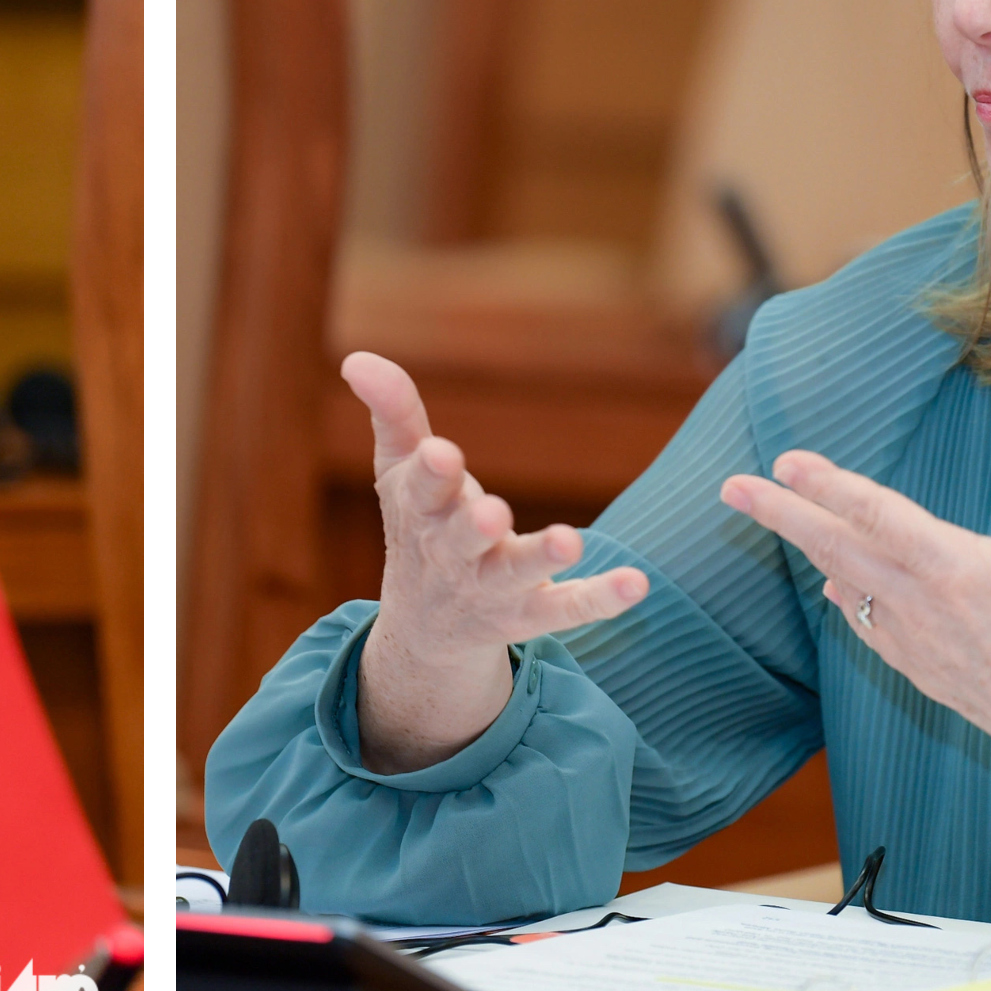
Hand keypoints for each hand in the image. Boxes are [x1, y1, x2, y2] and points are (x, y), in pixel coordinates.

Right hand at [346, 352, 646, 771]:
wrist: (425, 631)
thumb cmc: (418, 527)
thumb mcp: (398, 471)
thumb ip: (392, 413)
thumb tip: (356, 359)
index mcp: (420, 511)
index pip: (421, 488)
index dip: (432, 472)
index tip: (441, 453)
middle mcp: (452, 553)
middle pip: (460, 538)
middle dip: (473, 525)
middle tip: (491, 512)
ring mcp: (491, 587)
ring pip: (515, 574)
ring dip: (540, 558)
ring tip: (570, 542)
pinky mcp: (529, 613)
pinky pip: (566, 608)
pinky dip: (600, 598)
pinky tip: (635, 583)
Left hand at [715, 436, 990, 761]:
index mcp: (953, 567)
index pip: (876, 515)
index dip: (828, 485)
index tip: (784, 463)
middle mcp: (918, 602)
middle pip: (835, 548)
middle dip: (780, 514)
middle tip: (729, 487)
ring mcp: (911, 639)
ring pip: (845, 585)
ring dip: (808, 550)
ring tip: (772, 517)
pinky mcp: (916, 668)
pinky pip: (865, 625)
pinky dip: (844, 600)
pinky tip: (831, 587)